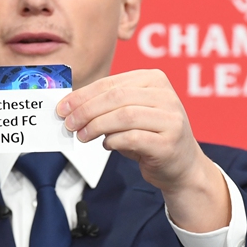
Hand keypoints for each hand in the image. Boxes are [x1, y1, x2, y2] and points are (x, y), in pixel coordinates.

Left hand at [56, 69, 230, 232]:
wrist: (182, 166)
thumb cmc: (152, 137)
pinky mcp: (169, 142)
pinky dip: (114, 141)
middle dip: (86, 110)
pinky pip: (133, 138)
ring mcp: (171, 118)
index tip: (63, 107)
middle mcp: (166, 96)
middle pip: (116, 98)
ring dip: (96, 126)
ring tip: (82, 135)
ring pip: (124, 116)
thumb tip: (71, 106)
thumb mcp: (131, 114)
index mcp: (154, 80)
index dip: (83, 95)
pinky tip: (107, 145)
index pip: (111, 83)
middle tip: (69, 123)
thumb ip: (107, 106)